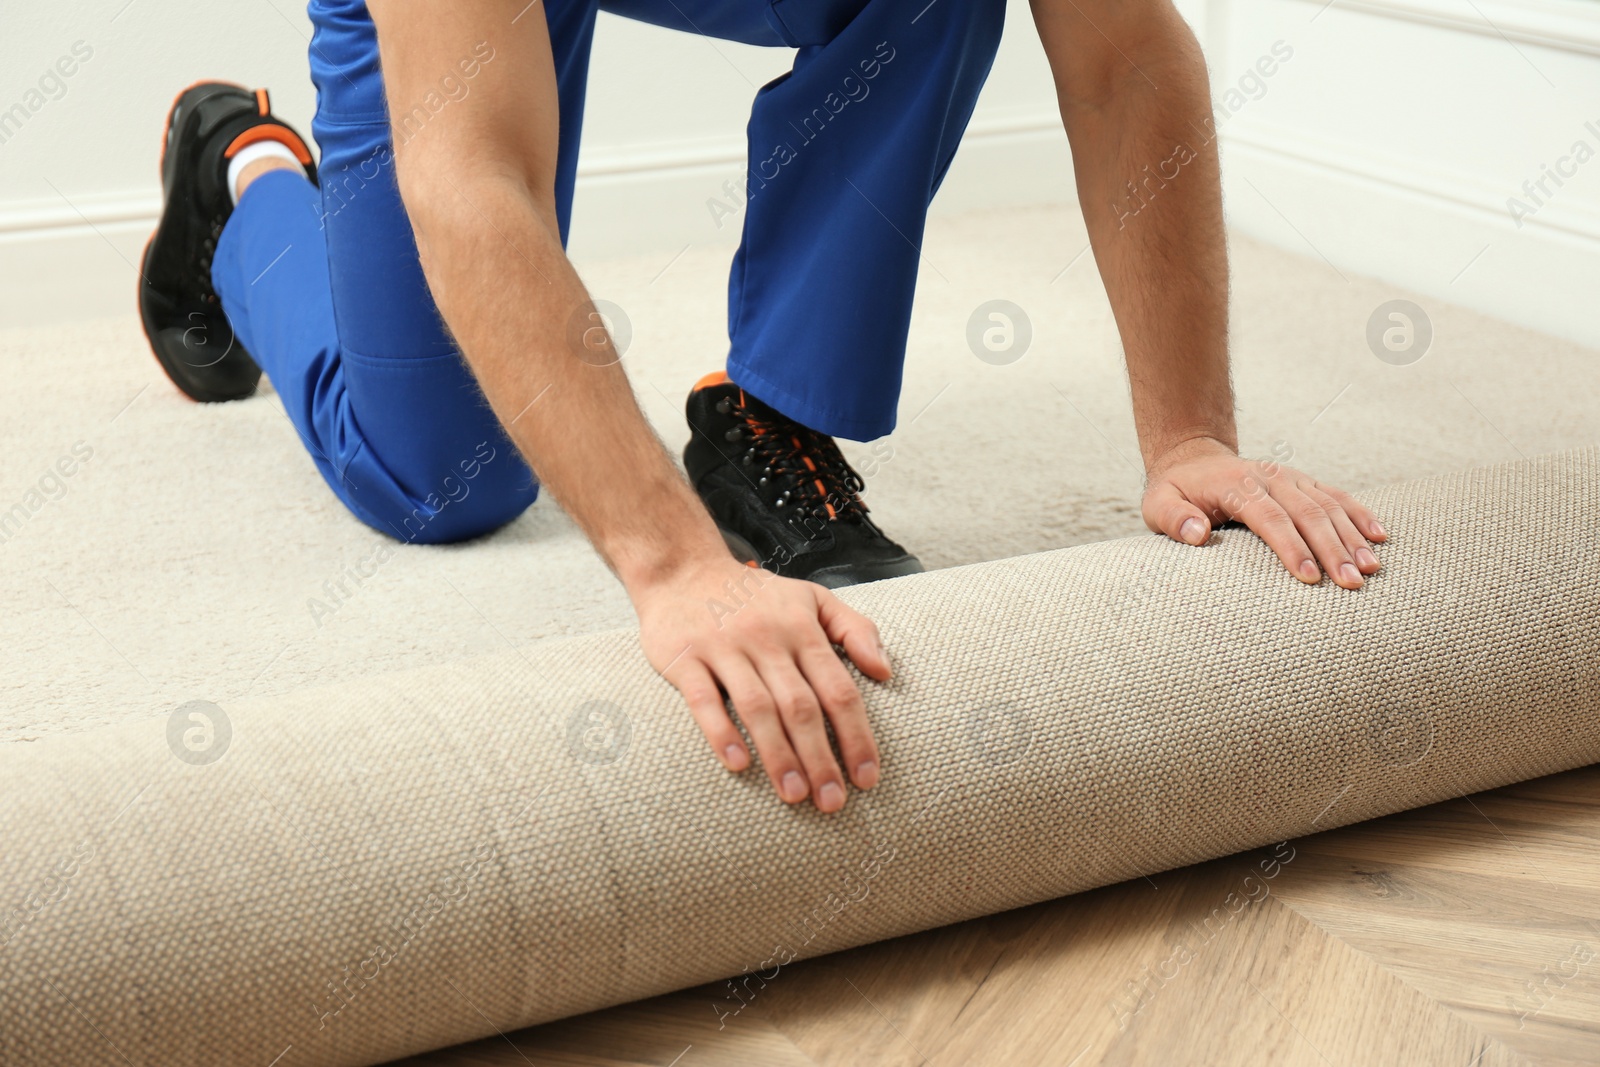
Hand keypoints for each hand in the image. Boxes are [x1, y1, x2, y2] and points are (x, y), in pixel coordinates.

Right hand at [632, 555, 890, 811]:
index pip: (838, 689)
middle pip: (801, 706)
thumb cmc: (755, 595)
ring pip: (757, 707)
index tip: (867, 777)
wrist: (683, 569)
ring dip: (778, 755)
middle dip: (821, 757)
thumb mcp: (813, 597)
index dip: (856, 735)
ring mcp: (724, 648)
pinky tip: (737, 764)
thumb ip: (856, 629)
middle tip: (833, 802)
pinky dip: (720, 732)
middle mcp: (766, 639)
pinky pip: (704, 700)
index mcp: (802, 629)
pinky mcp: (685, 658)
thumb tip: (886, 672)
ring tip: (794, 795)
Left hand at [1142, 437, 1386, 588]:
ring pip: (1328, 504)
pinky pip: (1336, 495)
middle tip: (1351, 583)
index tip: (1309, 577)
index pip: (1269, 517)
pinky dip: (1359, 514)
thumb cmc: (1175, 492)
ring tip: (1370, 569)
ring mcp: (1290, 477)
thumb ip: (1174, 519)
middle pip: (1307, 513)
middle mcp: (1269, 477)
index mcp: (1236, 485)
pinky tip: (1379, 536)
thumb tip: (1198, 534)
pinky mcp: (1303, 481)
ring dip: (1352, 536)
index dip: (1291, 546)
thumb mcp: (1157, 504)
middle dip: (1332, 549)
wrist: (1192, 459)